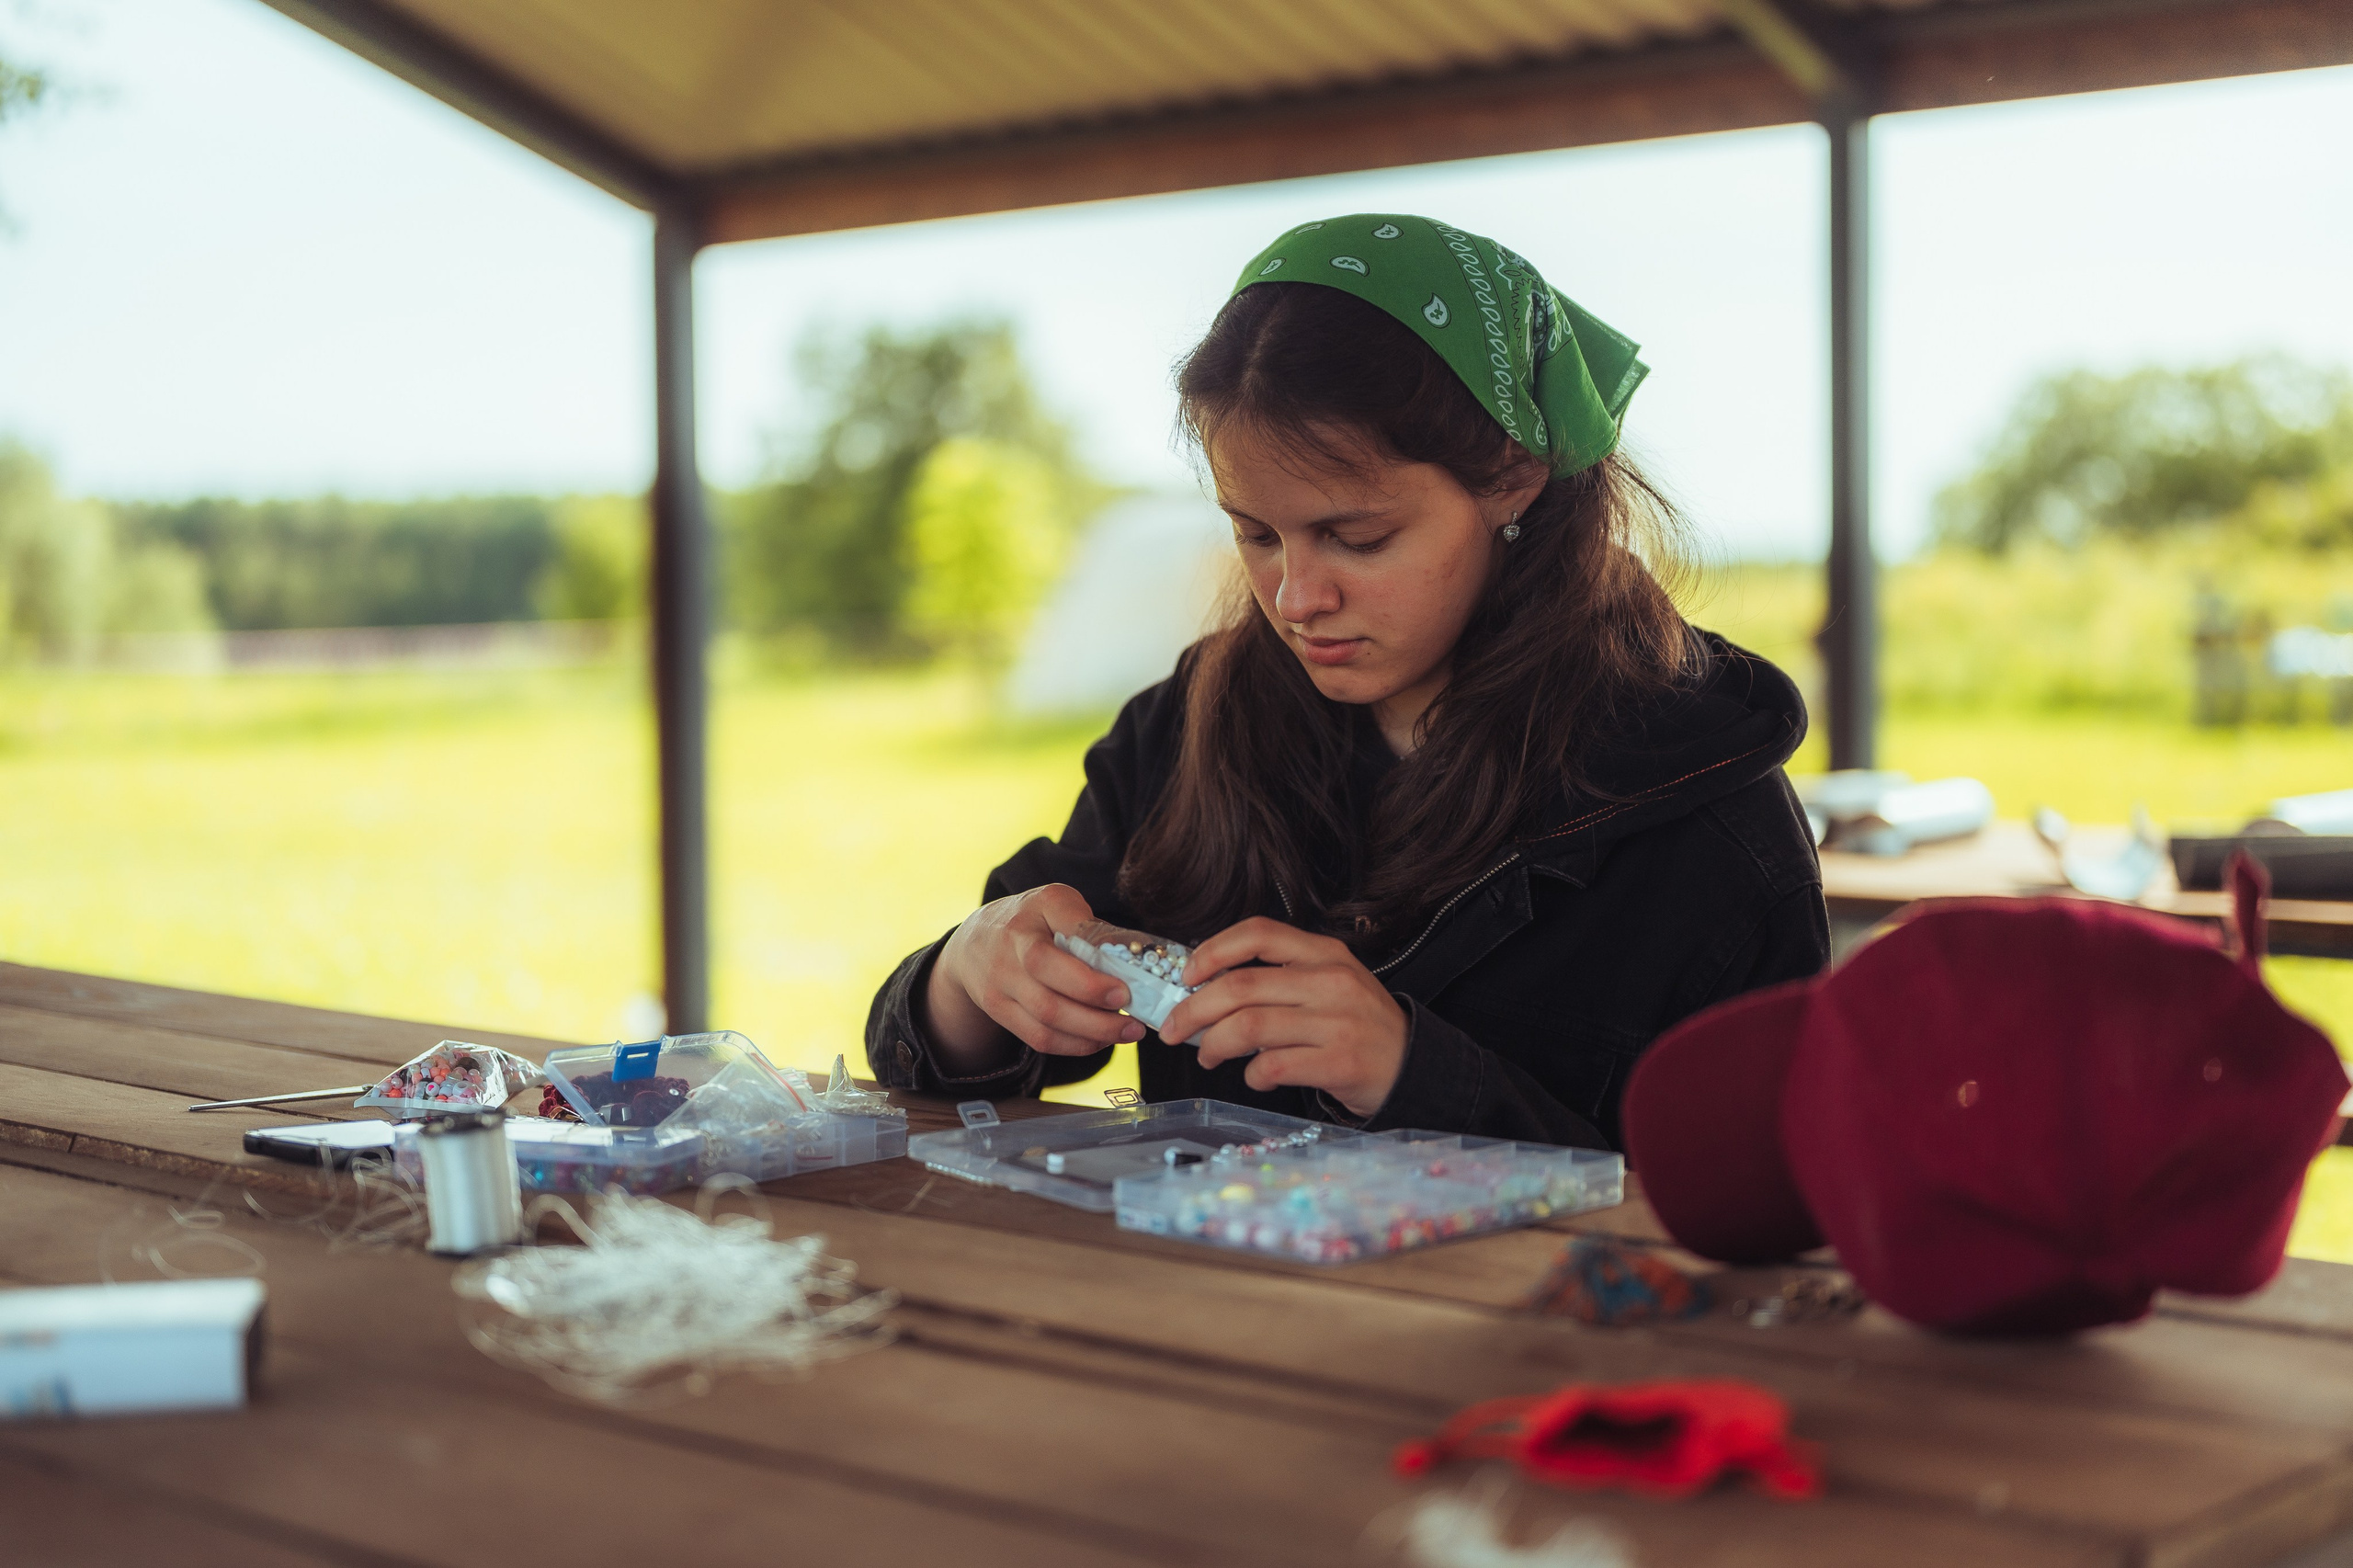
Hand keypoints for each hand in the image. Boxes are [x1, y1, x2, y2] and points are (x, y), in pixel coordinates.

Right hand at [926, 884, 1145, 1070]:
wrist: (975, 940)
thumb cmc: (1029, 917)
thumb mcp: (1054, 901)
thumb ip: (1085, 924)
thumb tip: (1126, 955)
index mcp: (1021, 929)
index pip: (1047, 961)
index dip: (1086, 983)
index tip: (1124, 991)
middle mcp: (1005, 963)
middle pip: (1048, 1005)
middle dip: (1097, 1020)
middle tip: (1134, 1022)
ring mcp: (999, 993)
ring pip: (1045, 1028)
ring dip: (1091, 1036)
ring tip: (1126, 1032)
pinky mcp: (1001, 1015)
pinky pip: (1039, 1040)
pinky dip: (1074, 1045)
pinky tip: (1100, 1039)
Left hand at [1159, 917, 1407, 1118]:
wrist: (1416, 1067)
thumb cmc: (1360, 1027)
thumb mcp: (1330, 985)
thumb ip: (1281, 980)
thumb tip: (1208, 992)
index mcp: (1324, 954)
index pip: (1259, 933)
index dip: (1213, 950)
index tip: (1187, 975)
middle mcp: (1331, 981)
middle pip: (1241, 985)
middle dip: (1193, 1009)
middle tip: (1174, 1029)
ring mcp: (1338, 1022)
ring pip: (1250, 1026)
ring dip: (1214, 1044)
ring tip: (1207, 1057)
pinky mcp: (1340, 1062)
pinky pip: (1274, 1066)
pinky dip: (1252, 1075)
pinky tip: (1255, 1078)